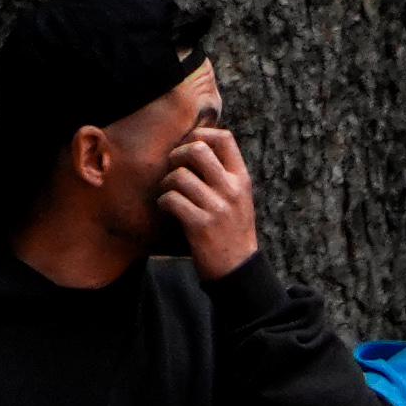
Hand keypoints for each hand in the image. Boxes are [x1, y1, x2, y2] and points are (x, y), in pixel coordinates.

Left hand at [156, 121, 262, 278]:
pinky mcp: (201, 226)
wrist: (239, 270)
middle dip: (177, 155)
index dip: (200, 134)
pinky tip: (167, 209)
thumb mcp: (239, 199)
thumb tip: (196, 146)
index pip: (224, 138)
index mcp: (242, 180)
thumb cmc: (233, 232)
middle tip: (174, 169)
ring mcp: (217, 208)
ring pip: (179, 175)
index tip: (189, 148)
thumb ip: (223, 175)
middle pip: (197, 149)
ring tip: (170, 194)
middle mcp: (232, 191)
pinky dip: (164, 203)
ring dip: (167, 183)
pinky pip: (172, 200)